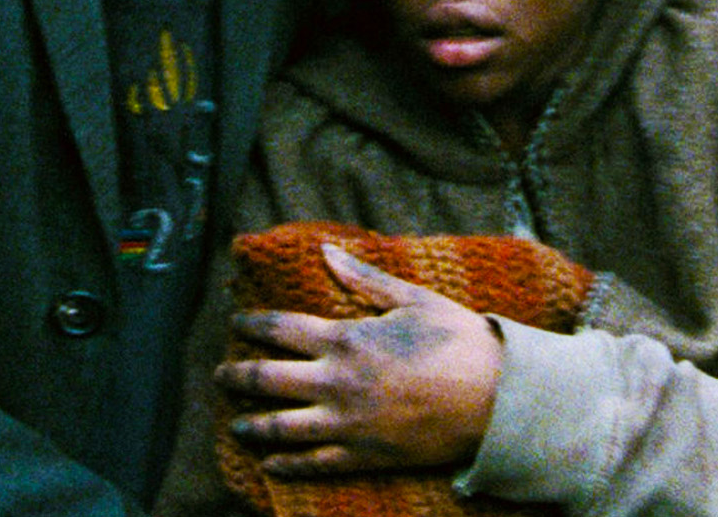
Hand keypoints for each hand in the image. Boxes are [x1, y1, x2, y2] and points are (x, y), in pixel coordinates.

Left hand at [215, 243, 503, 475]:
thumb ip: (364, 279)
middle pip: (267, 379)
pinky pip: (314, 464)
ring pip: (282, 427)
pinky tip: (271, 465)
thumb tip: (328, 252)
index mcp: (346, 338)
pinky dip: (286, 465)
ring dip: (252, 426)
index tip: (237, 323)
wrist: (496, 398)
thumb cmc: (458, 341)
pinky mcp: (365, 455)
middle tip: (220, 374)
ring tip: (236, 425)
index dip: (252, 324)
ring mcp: (348, 423)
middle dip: (237, 376)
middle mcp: (337, 382)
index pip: (281, 329)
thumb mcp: (412, 299)